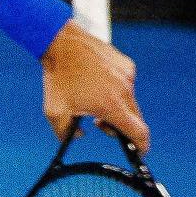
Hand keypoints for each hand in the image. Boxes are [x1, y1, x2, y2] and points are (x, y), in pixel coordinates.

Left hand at [42, 22, 149, 151]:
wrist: (62, 44)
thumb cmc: (58, 78)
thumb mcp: (54, 112)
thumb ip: (65, 132)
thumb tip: (77, 136)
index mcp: (112, 105)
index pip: (138, 132)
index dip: (141, 146)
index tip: (139, 153)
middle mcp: (125, 91)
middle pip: (134, 119)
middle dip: (120, 127)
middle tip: (100, 125)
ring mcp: (128, 76)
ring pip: (130, 101)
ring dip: (117, 108)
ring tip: (93, 101)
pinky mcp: (127, 65)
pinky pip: (126, 84)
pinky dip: (116, 90)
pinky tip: (96, 83)